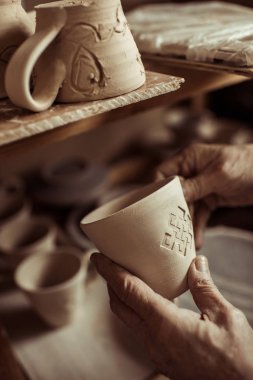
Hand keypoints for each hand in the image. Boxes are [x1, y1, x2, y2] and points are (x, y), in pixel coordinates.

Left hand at [91, 253, 252, 379]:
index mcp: (166, 325)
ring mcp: (156, 352)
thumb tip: (196, 263)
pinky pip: (140, 329)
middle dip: (109, 282)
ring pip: (128, 319)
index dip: (110, 272)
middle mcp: (154, 340)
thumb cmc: (238, 358)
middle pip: (120, 306)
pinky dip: (136, 310)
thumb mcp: (225, 317)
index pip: (128, 291)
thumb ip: (205, 288)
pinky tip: (148, 300)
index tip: (97, 257)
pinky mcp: (163, 357)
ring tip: (126, 277)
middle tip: (107, 263)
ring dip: (122, 297)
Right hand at [157, 144, 252, 247]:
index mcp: (189, 159)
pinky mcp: (210, 199)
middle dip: (172, 211)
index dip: (158, 189)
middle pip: (173, 193)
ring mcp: (200, 187)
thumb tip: (172, 195)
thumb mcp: (219, 174)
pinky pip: (200, 214)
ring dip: (186, 223)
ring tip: (184, 241)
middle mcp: (191, 172)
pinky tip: (197, 240)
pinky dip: (198, 226)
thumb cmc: (245, 164)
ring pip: (186, 207)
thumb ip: (195, 185)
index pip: (163, 173)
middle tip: (171, 229)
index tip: (156, 207)